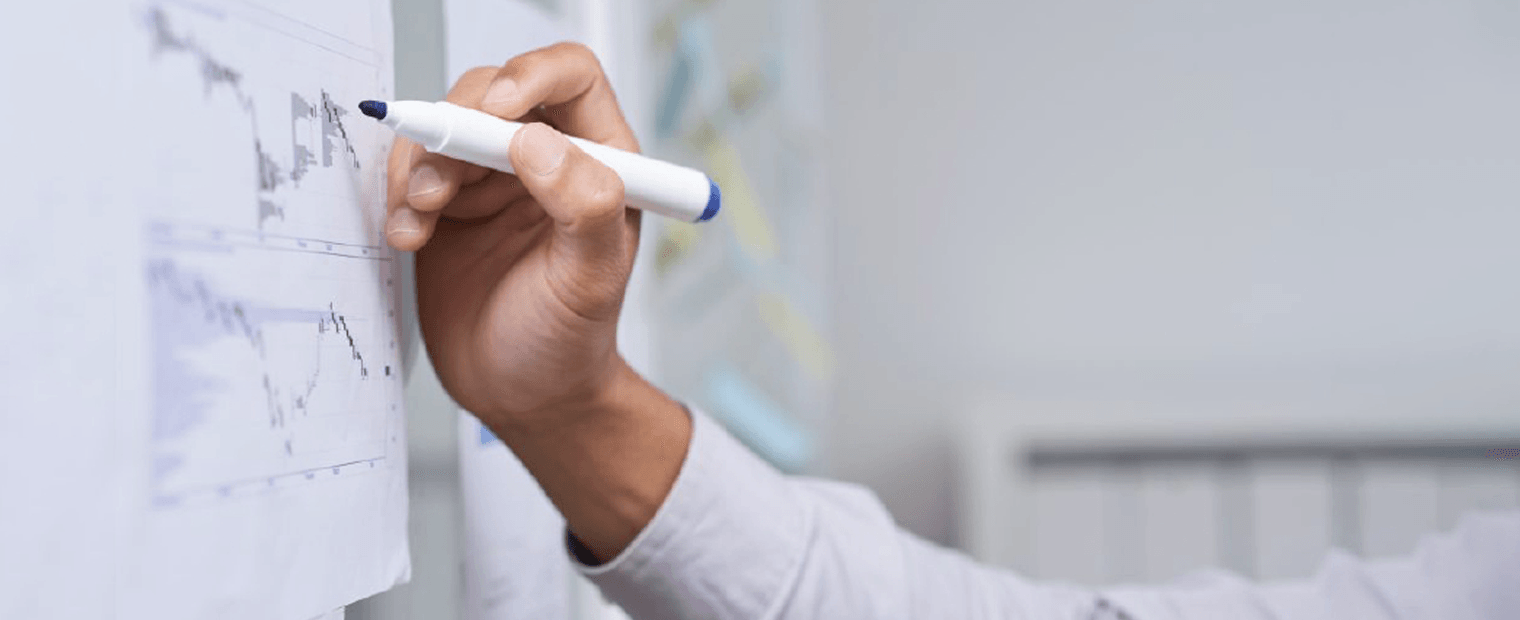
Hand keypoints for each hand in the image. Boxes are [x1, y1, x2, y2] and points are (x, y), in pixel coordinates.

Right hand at [385, 43, 641, 428]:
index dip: (530, 75)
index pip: (571, 76)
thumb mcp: (590, 280)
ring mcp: (492, 179)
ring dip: (419, 164)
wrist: (521, 395)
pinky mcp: (447, 205)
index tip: (496, 112)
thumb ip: (582, 207)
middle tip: (437, 186)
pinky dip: (397, 194)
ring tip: (419, 220)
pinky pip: (411, 169)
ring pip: (444, 127)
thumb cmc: (570, 342)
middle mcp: (546, 158)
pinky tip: (408, 237)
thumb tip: (537, 140)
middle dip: (455, 129)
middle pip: (491, 92)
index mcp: (601, 159)